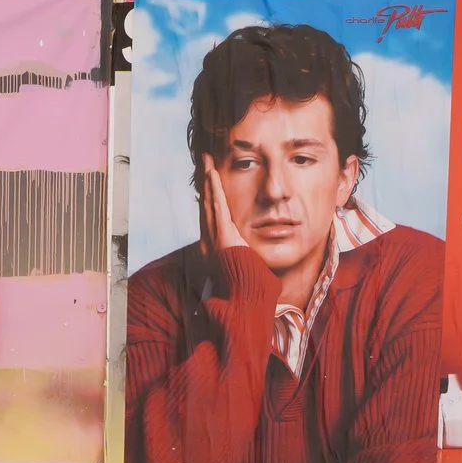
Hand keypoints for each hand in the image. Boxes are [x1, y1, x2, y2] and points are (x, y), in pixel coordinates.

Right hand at [199, 159, 260, 313]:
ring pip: (209, 202)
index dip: (210, 195)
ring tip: (206, 161)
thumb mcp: (251, 267)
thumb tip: (257, 257)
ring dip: (208, 180)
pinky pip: (217, 208)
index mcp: (216, 246)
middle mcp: (210, 240)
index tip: (210, 178)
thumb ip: (250, 257)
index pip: (212, 214)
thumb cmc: (252, 288)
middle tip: (204, 161)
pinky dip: (214, 190)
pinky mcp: (223, 237)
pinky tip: (213, 175)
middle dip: (205, 181)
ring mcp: (215, 238)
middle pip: (206, 204)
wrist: (247, 301)